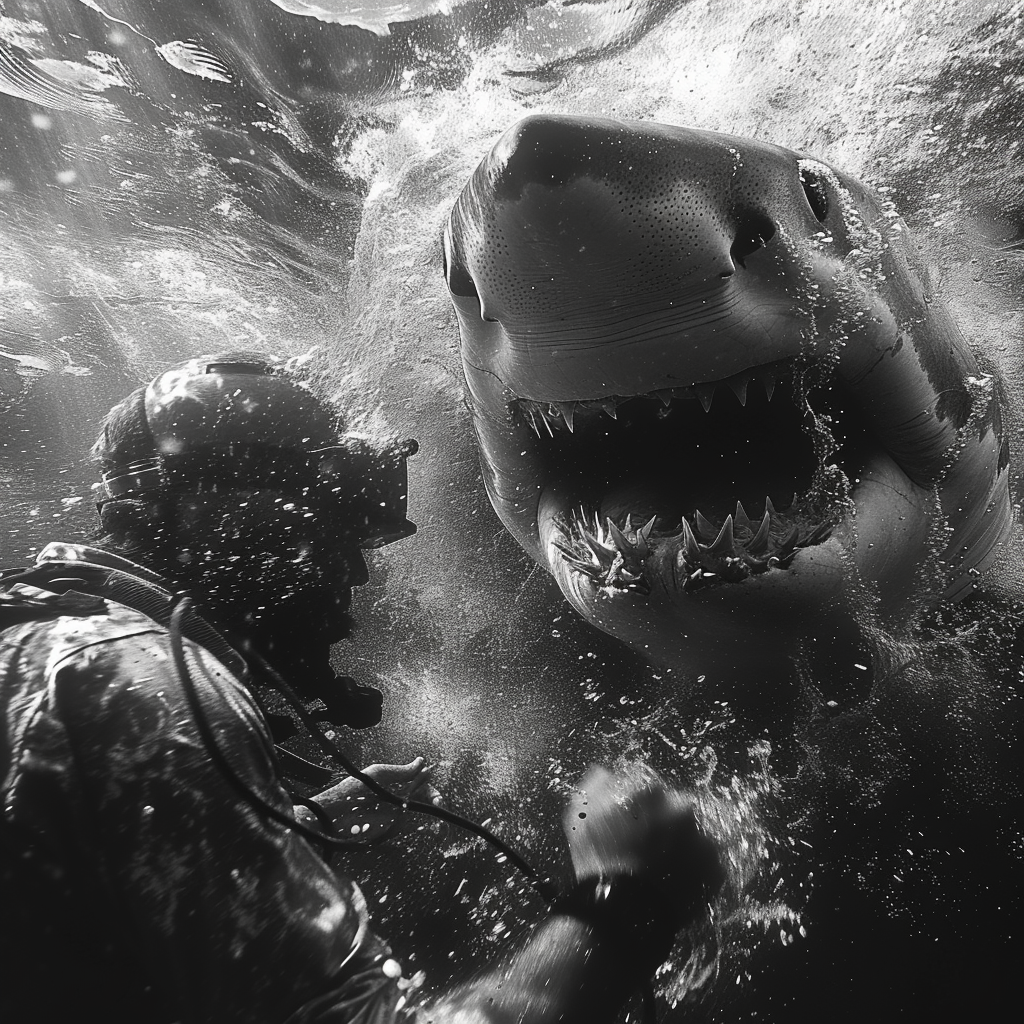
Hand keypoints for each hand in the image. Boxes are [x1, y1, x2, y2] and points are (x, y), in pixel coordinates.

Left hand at [313, 757, 441, 842]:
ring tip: (437, 820)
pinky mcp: (389, 830)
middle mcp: (397, 797)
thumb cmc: (350, 791)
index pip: (420, 781)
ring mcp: (394, 814)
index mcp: (395, 781)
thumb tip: (422, 762)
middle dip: (435, 800)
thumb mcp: (377, 775)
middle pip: (424, 797)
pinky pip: (408, 828)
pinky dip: (422, 829)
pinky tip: (429, 830)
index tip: (435, 791)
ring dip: (432, 815)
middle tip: (438, 804)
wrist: (331, 817)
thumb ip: (400, 771)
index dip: (430, 784)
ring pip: (420, 813)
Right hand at [562, 766, 722, 923]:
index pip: (651, 790)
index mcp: (652, 792)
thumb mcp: (580, 816)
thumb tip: (606, 774)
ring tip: (660, 870)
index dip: (639, 809)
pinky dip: (694, 872)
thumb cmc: (598, 861)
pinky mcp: (715, 870)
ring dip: (682, 847)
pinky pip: (707, 865)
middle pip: (677, 810)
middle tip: (648, 848)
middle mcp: (683, 810)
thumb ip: (595, 785)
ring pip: (694, 836)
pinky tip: (672, 883)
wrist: (622, 914)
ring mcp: (702, 841)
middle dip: (665, 825)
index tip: (632, 826)